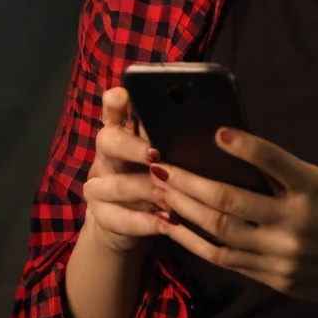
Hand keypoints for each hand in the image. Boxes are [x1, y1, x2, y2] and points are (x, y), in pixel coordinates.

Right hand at [83, 87, 169, 253]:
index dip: (116, 102)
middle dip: (131, 147)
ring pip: (112, 183)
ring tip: (168, 194)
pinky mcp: (99, 213)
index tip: (124, 95)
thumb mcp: (169, 155)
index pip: (114, 107)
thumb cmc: (160, 177)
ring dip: (142, 189)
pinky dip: (143, 221)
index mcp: (123, 131)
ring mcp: (99, 183)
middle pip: (108, 141)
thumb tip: (219, 131)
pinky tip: (164, 221)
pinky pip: (117, 217)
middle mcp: (107, 153)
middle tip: (155, 154)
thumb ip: (178, 141)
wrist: (129, 220)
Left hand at [149, 127, 317, 308]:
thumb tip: (227, 158)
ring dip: (184, 212)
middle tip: (158, 166)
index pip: (274, 161)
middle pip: (228, 202)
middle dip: (187, 184)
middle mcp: (296, 223)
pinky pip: (227, 260)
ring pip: (220, 233)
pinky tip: (176, 228)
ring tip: (158, 193)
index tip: (216, 132)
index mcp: (313, 189)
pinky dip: (197, 242)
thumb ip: (282, 176)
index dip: (245, 146)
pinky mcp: (277, 280)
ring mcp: (284, 256)